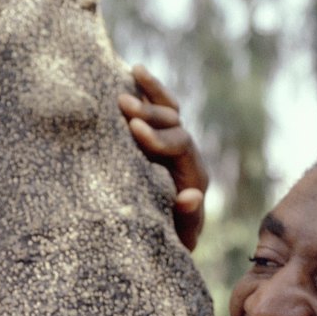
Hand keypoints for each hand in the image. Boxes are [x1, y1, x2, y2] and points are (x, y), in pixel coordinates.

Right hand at [119, 64, 207, 250]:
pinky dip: (150, 91)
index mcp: (195, 176)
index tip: (133, 128)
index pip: (180, 145)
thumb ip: (185, 220)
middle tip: (121, 103)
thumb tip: (192, 195)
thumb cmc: (168, 243)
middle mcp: (188, 157)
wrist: (164, 242)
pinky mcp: (161, 140)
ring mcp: (175, 146)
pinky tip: (134, 71)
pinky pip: (160, 109)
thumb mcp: (177, 238)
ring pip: (169, 110)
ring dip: (148, 95)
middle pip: (174, 124)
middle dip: (149, 114)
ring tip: (127, 79)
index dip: (158, 136)